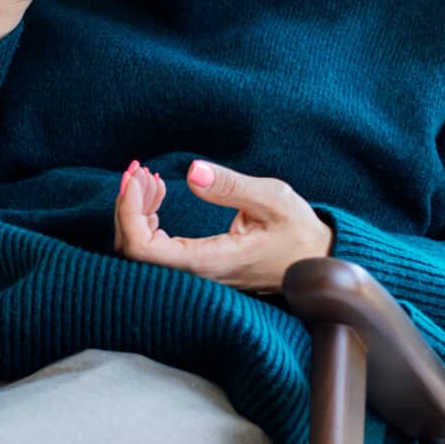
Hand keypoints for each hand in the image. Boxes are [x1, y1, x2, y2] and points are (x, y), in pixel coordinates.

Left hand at [113, 158, 336, 296]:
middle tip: (139, 170)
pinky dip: (147, 216)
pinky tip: (158, 192)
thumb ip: (232, 186)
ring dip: (135, 209)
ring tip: (149, 177)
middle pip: (132, 250)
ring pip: (139, 250)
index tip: (138, 176)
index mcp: (210, 261)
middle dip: (127, 206)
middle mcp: (195, 273)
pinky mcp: (194, 265)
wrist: (317, 261)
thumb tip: (193, 172)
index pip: (143, 249)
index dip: (129, 211)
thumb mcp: (274, 199)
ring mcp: (193, 272)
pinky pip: (154, 248)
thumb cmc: (300, 232)